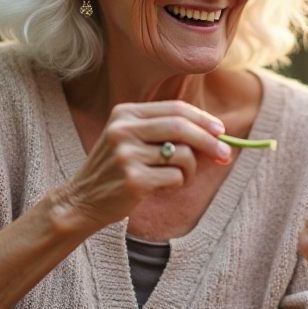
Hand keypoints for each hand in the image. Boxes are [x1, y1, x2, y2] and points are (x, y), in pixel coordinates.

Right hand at [53, 101, 234, 233]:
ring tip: (179, 177)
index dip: (203, 119)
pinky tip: (163, 186)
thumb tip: (216, 132)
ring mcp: (126, 155)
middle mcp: (123, 130)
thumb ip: (165, 130)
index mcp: (125, 113)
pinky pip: (176, 177)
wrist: (83, 200)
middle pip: (181, 127)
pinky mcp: (133, 180)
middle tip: (224, 155)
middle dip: (209, 141)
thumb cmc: (117, 169)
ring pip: (183, 154)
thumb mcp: (131, 138)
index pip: (175, 108)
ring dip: (191, 169)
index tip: (221, 131)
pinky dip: (178, 183)